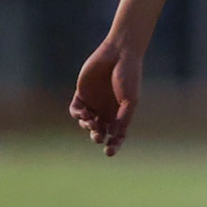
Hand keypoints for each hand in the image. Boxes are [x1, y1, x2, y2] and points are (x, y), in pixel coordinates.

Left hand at [70, 38, 143, 155]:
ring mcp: (93, 102)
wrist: (119, 53)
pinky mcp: (82, 93)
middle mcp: (106, 110)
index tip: (109, 152)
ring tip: (91, 121)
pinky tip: (82, 113)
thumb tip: (114, 136)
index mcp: (120, 113)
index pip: (116, 134)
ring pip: (86, 122)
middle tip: (97, 136)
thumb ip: (122, 119)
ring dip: (87, 126)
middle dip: (97, 136)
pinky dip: (77, 114)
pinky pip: (76, 109)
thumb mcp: (130, 100)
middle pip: (99, 130)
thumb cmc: (129, 76)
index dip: (113, 145)